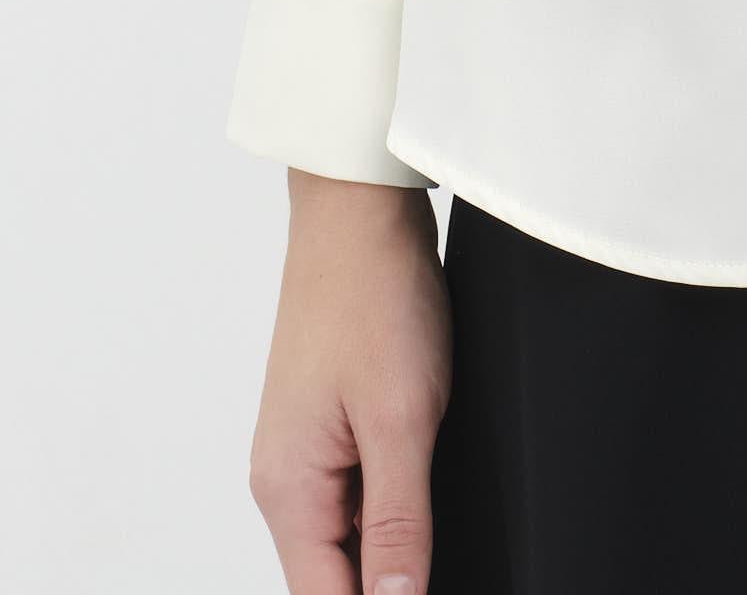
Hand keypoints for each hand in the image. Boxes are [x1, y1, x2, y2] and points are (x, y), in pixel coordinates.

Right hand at [247, 173, 450, 593]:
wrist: (359, 209)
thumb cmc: (372, 295)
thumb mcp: (402, 419)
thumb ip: (397, 523)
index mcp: (289, 492)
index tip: (427, 590)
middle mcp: (285, 479)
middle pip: (334, 575)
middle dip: (390, 578)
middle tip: (442, 543)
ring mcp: (305, 448)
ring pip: (350, 532)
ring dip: (395, 533)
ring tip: (438, 489)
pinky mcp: (330, 420)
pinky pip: (359, 485)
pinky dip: (395, 490)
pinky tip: (430, 466)